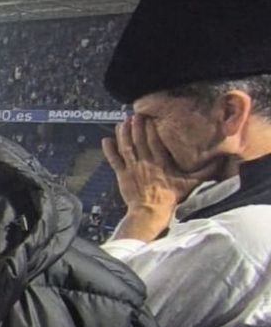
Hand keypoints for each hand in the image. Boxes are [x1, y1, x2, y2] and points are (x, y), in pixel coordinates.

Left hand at [102, 117, 202, 240]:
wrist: (151, 212)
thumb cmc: (172, 197)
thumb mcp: (190, 183)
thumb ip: (205, 171)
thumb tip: (222, 161)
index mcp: (161, 162)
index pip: (155, 141)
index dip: (150, 128)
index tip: (149, 117)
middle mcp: (146, 162)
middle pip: (139, 140)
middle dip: (136, 126)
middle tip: (134, 114)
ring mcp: (132, 168)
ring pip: (126, 147)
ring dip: (123, 134)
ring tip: (122, 122)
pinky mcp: (122, 175)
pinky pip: (114, 160)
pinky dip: (109, 150)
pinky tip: (106, 140)